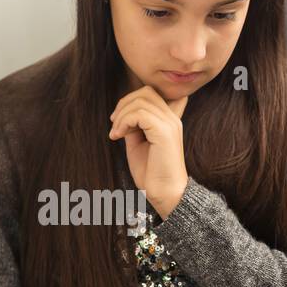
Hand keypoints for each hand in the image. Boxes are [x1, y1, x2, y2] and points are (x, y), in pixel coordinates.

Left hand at [108, 85, 187, 219]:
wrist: (165, 194)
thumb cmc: (152, 173)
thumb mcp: (138, 143)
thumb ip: (134, 126)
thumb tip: (122, 114)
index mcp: (169, 120)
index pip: (152, 93)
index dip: (131, 101)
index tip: (119, 121)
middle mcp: (172, 118)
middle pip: (146, 92)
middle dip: (124, 104)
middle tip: (114, 124)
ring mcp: (170, 124)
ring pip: (141, 100)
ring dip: (122, 115)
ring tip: (116, 133)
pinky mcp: (164, 132)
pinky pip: (139, 113)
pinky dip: (124, 122)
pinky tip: (118, 136)